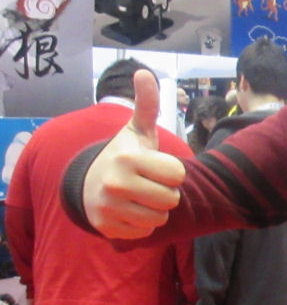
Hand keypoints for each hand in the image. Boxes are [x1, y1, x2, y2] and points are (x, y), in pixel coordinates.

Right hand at [83, 69, 185, 237]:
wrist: (90, 185)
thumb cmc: (125, 157)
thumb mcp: (136, 131)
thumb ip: (147, 105)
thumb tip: (144, 72)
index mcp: (129, 158)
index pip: (178, 175)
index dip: (172, 172)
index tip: (156, 167)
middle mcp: (116, 183)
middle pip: (172, 199)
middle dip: (166, 192)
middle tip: (149, 184)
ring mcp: (109, 207)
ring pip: (160, 217)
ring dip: (156, 210)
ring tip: (141, 197)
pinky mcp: (108, 228)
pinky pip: (146, 232)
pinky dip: (142, 225)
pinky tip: (129, 211)